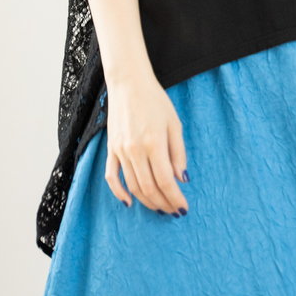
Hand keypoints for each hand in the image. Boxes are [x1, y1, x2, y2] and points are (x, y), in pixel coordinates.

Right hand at [104, 72, 189, 215]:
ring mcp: (120, 151)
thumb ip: (178, 153)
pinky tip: (129, 202)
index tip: (183, 208)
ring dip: (147, 201)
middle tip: (174, 211)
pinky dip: (119, 192)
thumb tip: (181, 179)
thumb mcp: (174, 124)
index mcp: (154, 143)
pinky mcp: (111, 149)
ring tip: (160, 208)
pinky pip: (112, 176)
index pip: (166, 181)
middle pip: (150, 188)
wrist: (129, 84)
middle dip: (164, 203)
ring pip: (133, 186)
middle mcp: (135, 150)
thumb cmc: (156, 101)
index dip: (175, 198)